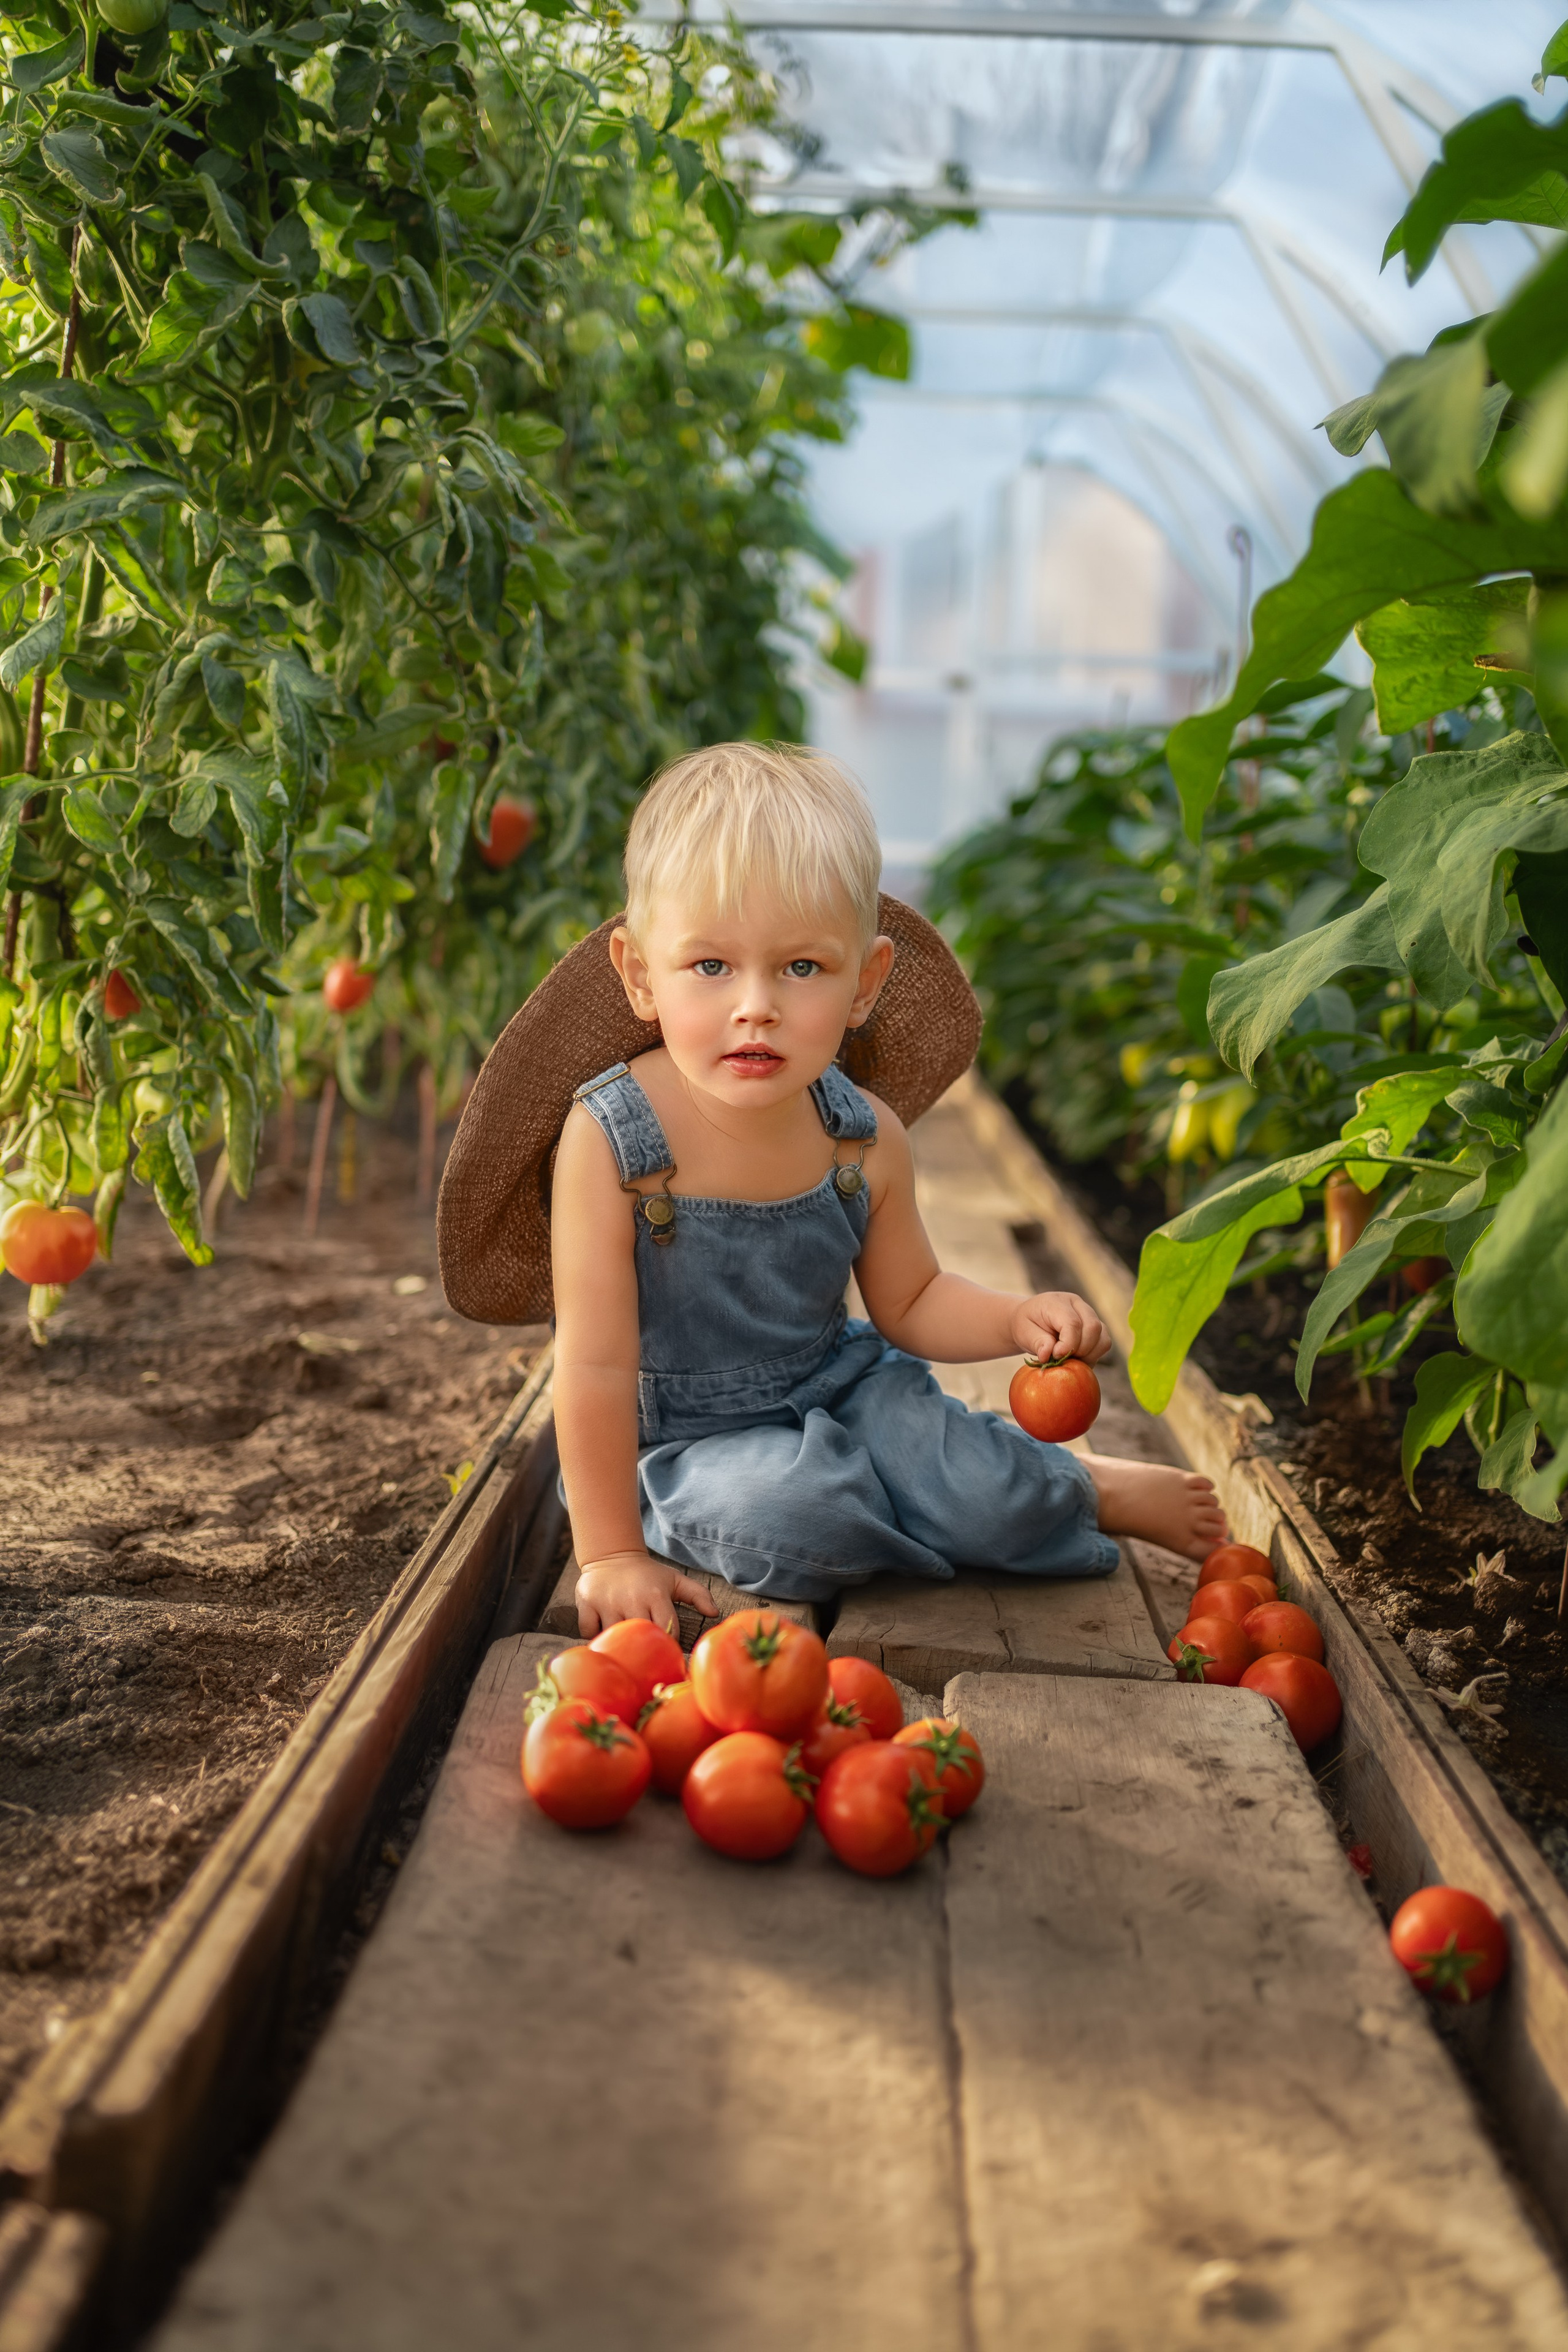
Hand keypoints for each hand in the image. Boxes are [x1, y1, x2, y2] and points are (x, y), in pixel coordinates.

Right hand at [574, 1550, 720, 1636]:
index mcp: (656, 1594)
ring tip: (623, 1646)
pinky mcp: (587, 1602)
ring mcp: (607, 1600)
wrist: (612, 1555)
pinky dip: (594, 1636)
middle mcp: (632, 1598)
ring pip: (612, 1636)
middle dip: (643, 1648)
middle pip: (640, 1636)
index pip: (667, 1629)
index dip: (669, 1642)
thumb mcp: (675, 1580)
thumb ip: (698, 1594)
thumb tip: (715, 1613)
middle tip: (644, 1655)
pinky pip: (589, 1630)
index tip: (666, 1647)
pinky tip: (602, 1634)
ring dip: (617, 1644)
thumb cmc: (648, 1574)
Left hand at [1011, 1291, 1111, 1365]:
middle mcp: (1078, 1304)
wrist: (1031, 1320)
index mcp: (1057, 1302)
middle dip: (1080, 1350)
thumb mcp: (1023, 1332)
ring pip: (1103, 1337)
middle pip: (1093, 1328)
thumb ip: (1037, 1342)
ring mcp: (1089, 1315)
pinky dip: (1093, 1355)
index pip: (1073, 1323)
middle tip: (1063, 1359)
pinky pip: (1104, 1343)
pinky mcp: (1096, 1327)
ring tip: (1071, 1360)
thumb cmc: (1026, 1325)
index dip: (1068, 1344)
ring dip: (1089, 1355)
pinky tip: (1078, 1359)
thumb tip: (1048, 1355)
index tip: (1056, 1356)